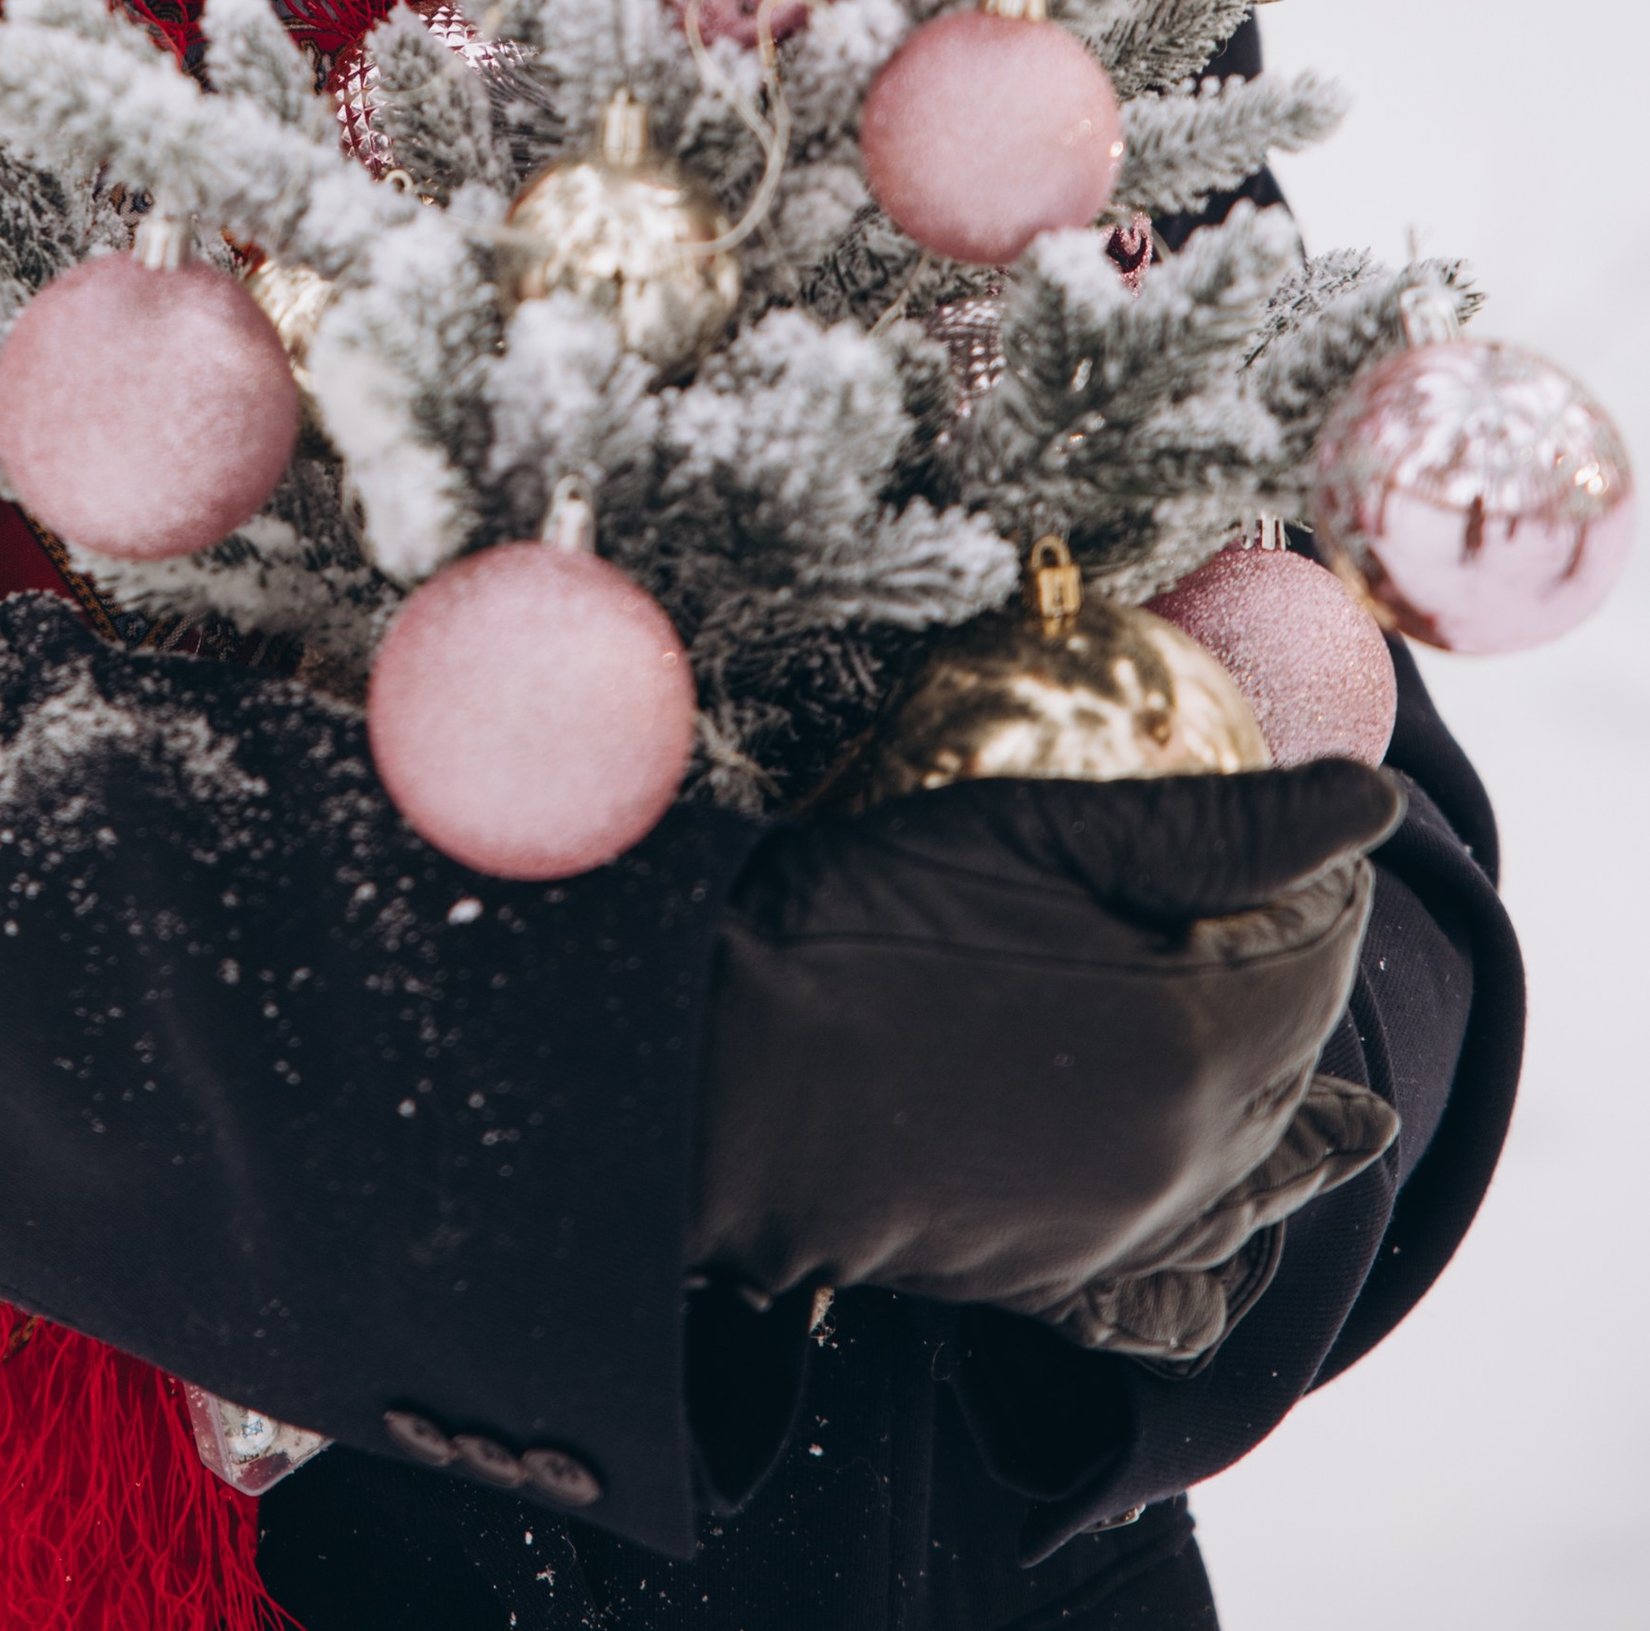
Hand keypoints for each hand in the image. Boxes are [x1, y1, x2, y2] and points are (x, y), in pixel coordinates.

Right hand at [691, 761, 1402, 1328]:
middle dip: (1305, 984)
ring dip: (1294, 1125)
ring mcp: (1122, 1228)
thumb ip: (1219, 828)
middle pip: (1297, 1057)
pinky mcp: (1053, 1279)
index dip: (1319, 874)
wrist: (732, 1068)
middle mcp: (1187, 1151)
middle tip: (1289, 916)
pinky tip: (1228, 1252)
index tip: (1301, 831)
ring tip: (1352, 1122)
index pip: (1322, 946)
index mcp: (1198, 1033)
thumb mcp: (1037, 831)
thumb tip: (1375, 807)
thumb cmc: (869, 920)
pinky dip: (1219, 1271)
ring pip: (1258, 1180)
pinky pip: (1177, 1300)